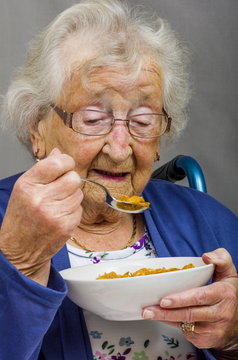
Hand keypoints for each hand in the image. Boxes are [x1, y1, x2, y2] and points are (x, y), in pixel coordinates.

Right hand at [0, 148, 82, 285]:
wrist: (19, 249)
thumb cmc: (22, 217)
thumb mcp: (25, 189)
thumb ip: (43, 170)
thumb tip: (58, 152)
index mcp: (27, 185)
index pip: (57, 163)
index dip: (66, 161)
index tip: (66, 165)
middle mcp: (40, 198)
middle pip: (73, 178)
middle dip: (70, 181)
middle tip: (60, 188)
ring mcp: (54, 213)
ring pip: (79, 193)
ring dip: (72, 197)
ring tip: (57, 205)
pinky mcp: (66, 226)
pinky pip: (79, 209)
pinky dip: (73, 211)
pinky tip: (60, 216)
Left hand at [142, 248, 237, 348]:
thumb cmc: (229, 293)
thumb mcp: (229, 273)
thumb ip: (221, 259)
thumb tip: (207, 257)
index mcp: (223, 294)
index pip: (200, 297)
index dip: (181, 299)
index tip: (164, 300)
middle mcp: (220, 314)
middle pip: (189, 313)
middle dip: (165, 313)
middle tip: (148, 310)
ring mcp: (214, 330)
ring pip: (185, 324)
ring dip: (165, 319)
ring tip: (148, 313)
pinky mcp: (207, 340)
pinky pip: (186, 332)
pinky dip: (175, 324)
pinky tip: (167, 317)